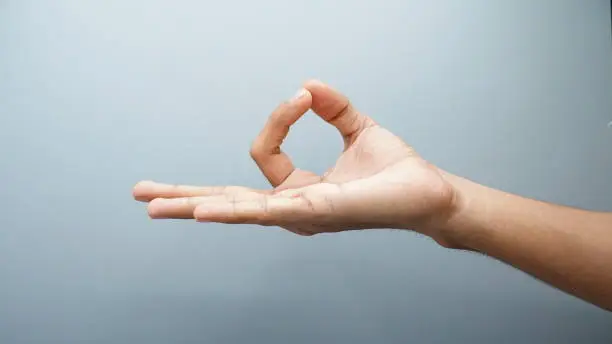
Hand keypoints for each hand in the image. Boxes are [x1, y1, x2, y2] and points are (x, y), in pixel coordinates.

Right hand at [133, 80, 456, 243]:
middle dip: (184, 198)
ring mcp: (299, 215)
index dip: (280, 117)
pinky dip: (232, 211)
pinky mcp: (314, 214)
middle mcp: (292, 207)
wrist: (429, 192)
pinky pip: (265, 212)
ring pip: (235, 209)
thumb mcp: (358, 129)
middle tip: (143, 196)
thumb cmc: (395, 171)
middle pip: (226, 201)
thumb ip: (332, 108)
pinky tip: (203, 211)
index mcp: (297, 189)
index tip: (306, 95)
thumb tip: (308, 85)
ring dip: (191, 207)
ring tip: (152, 207)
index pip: (263, 154)